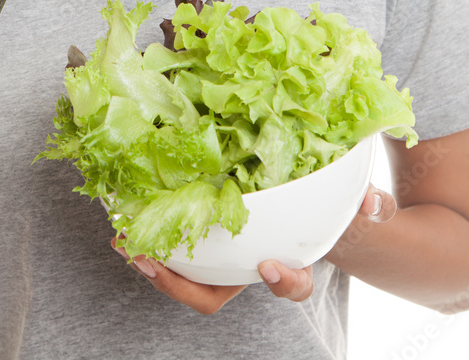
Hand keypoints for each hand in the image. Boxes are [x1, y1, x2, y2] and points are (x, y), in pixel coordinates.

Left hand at [110, 184, 396, 311]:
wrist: (309, 209)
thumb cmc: (328, 209)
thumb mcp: (353, 206)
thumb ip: (367, 207)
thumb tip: (371, 203)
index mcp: (288, 263)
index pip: (290, 283)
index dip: (284, 280)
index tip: (272, 266)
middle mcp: (248, 268)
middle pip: (215, 294)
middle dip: (180, 283)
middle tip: (148, 260)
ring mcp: (222, 260)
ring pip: (185, 277)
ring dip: (152, 263)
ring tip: (125, 242)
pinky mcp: (201, 240)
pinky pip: (173, 249)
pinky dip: (149, 238)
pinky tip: (127, 221)